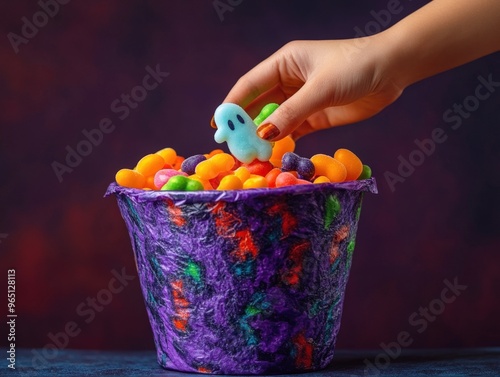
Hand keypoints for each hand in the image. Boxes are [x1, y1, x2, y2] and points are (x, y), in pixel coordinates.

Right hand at [222, 37, 402, 140]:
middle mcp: (289, 80)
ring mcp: (302, 99)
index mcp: (284, 63)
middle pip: (259, 104)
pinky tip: (274, 153)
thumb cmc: (354, 67)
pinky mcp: (316, 115)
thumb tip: (263, 135)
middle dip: (246, 125)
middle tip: (233, 147)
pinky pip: (293, 130)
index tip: (217, 125)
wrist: (392, 70)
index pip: (250, 85)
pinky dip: (283, 141)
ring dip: (264, 136)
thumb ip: (291, 113)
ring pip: (275, 120)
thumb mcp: (319, 89)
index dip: (232, 105)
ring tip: (251, 155)